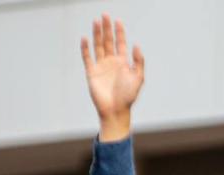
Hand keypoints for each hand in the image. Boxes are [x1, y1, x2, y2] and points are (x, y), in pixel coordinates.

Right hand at [80, 14, 144, 140]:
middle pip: (108, 41)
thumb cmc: (128, 96)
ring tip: (96, 22)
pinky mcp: (91, 73)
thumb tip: (136, 45)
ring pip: (98, 46)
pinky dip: (85, 48)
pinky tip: (85, 38)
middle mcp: (111, 62)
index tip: (117, 20)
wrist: (116, 110)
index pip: (120, 43)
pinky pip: (87, 58)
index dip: (119, 32)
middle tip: (105, 15)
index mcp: (122, 63)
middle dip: (107, 28)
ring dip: (97, 34)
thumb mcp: (138, 78)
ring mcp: (101, 67)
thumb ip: (138, 62)